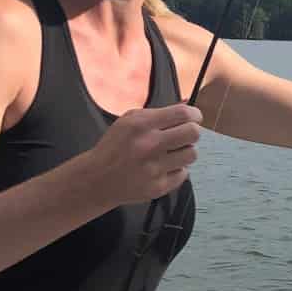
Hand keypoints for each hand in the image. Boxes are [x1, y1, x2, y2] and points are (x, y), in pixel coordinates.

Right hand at [83, 103, 202, 204]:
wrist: (97, 178)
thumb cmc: (115, 147)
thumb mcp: (129, 120)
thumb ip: (158, 112)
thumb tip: (188, 104)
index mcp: (141, 125)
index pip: (183, 114)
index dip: (194, 114)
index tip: (194, 118)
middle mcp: (149, 145)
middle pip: (193, 133)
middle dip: (192, 132)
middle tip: (184, 135)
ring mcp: (154, 168)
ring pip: (192, 154)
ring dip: (184, 152)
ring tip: (170, 153)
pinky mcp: (158, 187)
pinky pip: (183, 173)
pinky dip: (175, 170)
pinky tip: (162, 168)